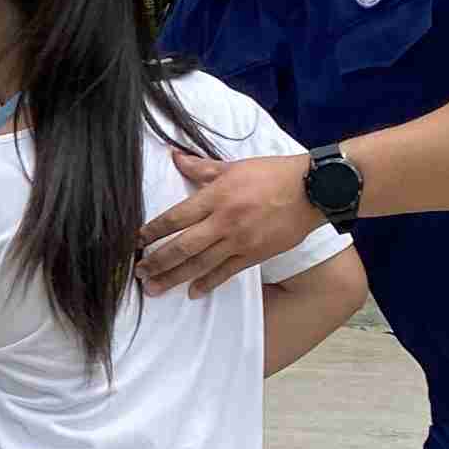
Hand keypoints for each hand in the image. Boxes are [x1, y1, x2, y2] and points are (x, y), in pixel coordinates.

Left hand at [138, 146, 316, 296]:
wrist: (313, 190)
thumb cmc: (272, 173)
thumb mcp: (234, 166)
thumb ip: (201, 167)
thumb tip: (174, 156)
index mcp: (216, 196)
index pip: (175, 217)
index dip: (152, 231)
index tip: (135, 241)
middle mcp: (224, 221)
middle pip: (182, 246)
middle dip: (157, 261)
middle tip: (138, 273)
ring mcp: (239, 241)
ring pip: (200, 264)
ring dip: (174, 278)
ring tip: (154, 289)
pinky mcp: (255, 254)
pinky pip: (226, 273)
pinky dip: (208, 283)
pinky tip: (193, 292)